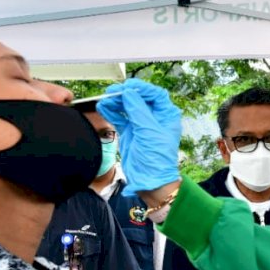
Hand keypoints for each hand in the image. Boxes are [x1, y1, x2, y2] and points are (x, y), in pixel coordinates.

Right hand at [98, 79, 182, 195]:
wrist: (149, 181)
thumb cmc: (157, 159)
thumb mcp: (149, 131)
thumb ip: (138, 111)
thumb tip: (129, 93)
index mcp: (166, 115)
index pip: (155, 94)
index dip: (141, 88)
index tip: (128, 87)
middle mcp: (154, 118)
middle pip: (139, 99)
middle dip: (125, 94)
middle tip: (112, 92)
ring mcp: (141, 125)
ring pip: (127, 107)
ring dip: (116, 102)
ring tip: (105, 99)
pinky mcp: (130, 132)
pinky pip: (119, 118)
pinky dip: (111, 112)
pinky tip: (103, 107)